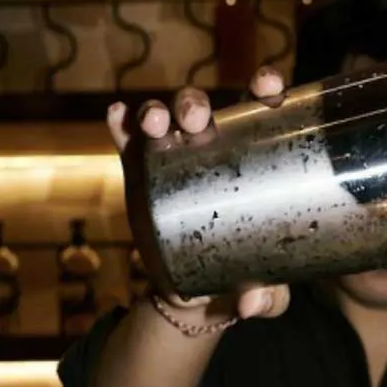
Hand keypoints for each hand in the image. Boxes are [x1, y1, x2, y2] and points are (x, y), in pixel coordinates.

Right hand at [107, 83, 290, 323]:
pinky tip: (116, 116)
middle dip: (195, 104)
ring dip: (156, 111)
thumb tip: (250, 300)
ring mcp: (169, 157)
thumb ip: (270, 297)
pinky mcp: (138, 173)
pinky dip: (120, 125)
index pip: (261, 110)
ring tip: (156, 123)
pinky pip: (127, 143)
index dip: (265, 87)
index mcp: (251, 157)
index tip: (267, 86)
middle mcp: (209, 148)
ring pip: (161, 119)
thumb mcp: (267, 290)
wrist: (197, 297)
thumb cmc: (245, 275)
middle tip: (196, 121)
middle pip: (201, 110)